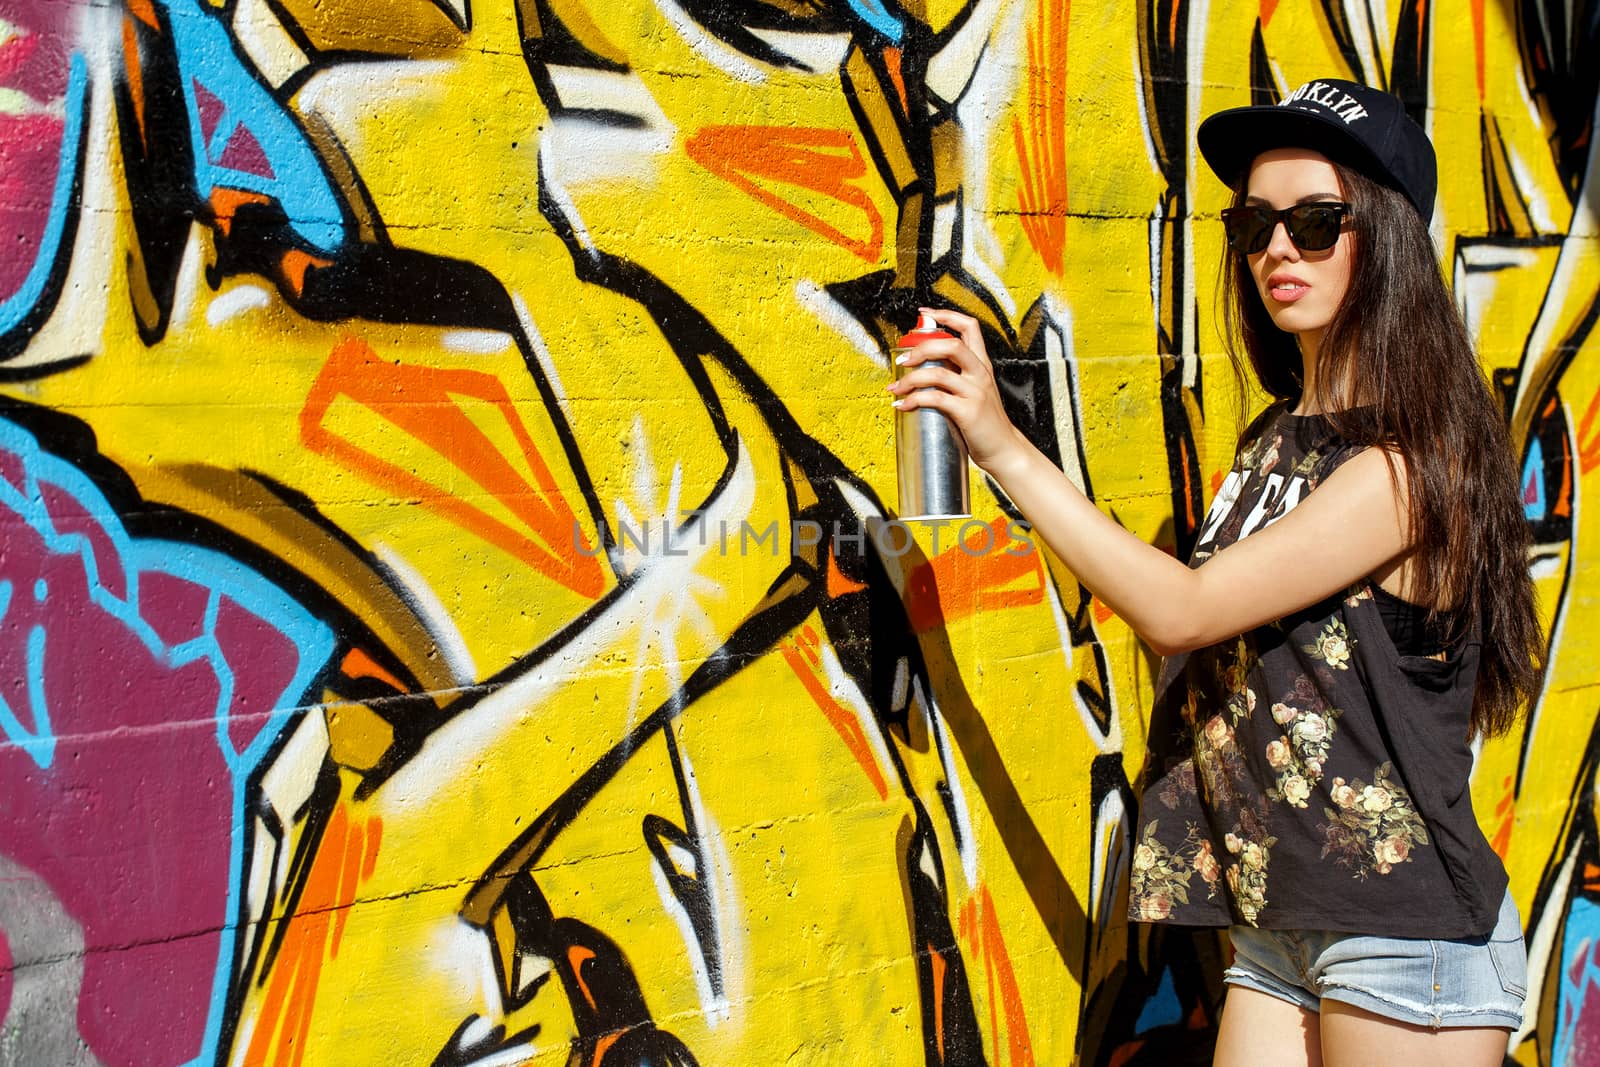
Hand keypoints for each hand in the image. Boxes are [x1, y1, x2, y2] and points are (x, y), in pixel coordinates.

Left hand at [885, 307, 1030, 475]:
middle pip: (951, 345)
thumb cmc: (985, 423)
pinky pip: (935, 399)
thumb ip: (956, 376)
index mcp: (981, 365)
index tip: (925, 313)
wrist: (1004, 450)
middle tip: (903, 360)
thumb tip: (924, 365)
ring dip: (910, 379)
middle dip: (921, 348)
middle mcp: (980, 374)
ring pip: (937, 373)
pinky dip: (914, 400)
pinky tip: (903, 405)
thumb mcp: (975, 391)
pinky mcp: (968, 412)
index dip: (947, 315)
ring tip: (896, 388)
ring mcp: (975, 392)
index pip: (969, 328)